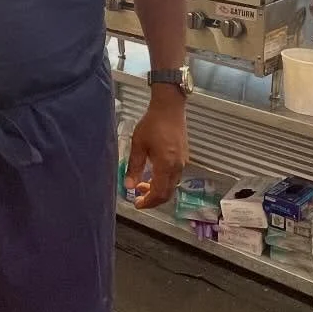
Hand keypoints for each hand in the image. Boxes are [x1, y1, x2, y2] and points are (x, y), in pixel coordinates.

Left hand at [127, 90, 188, 208]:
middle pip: (167, 193)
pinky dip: (164, 182)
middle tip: (139, 198)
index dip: (148, 202)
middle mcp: (177, 167)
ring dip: (158, 190)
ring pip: (172, 186)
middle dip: (153, 199)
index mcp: (166, 165)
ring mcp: (182, 162)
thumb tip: (128, 185)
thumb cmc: (152, 124)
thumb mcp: (138, 145)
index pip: (159, 193)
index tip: (137, 204)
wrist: (169, 108)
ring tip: (142, 185)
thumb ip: (134, 167)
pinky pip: (174, 177)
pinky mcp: (184, 157)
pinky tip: (153, 175)